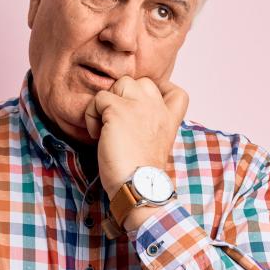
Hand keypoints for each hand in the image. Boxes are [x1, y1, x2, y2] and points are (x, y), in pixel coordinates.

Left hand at [84, 76, 188, 197]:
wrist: (138, 186)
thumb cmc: (140, 174)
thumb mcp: (153, 147)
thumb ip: (149, 128)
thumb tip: (128, 121)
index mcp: (169, 120)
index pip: (177, 93)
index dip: (160, 91)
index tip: (143, 107)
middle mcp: (157, 108)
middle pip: (141, 82)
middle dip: (125, 98)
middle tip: (117, 122)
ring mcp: (139, 106)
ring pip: (120, 83)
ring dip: (107, 103)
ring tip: (105, 126)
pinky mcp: (118, 110)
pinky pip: (98, 98)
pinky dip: (91, 115)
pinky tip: (96, 134)